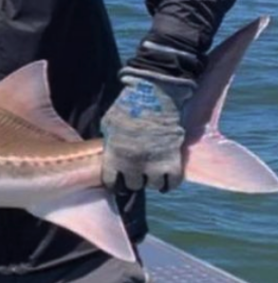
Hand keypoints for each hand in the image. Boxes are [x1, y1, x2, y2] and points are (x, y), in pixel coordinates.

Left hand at [101, 69, 195, 191]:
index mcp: (114, 157)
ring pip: (153, 185)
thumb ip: (110, 144)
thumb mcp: (108, 126)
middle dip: (135, 179)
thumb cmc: (127, 108)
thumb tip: (111, 153)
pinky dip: (170, 183)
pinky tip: (166, 180)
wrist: (152, 97)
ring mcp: (154, 165)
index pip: (112, 182)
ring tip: (152, 173)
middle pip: (134, 185)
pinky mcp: (173, 161)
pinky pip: (173, 182)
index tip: (118, 181)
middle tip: (137, 173)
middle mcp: (133, 165)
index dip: (115, 182)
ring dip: (152, 180)